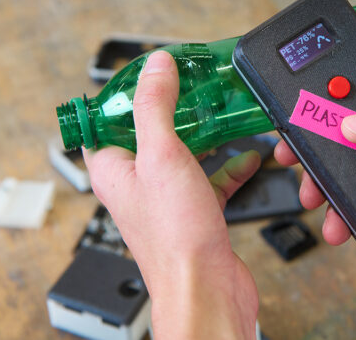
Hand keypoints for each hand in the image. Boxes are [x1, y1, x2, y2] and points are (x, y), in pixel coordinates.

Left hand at [85, 51, 259, 339]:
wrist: (206, 290)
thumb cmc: (175, 239)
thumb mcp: (162, 156)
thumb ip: (155, 107)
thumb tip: (155, 66)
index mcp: (114, 168)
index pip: (107, 118)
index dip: (127, 91)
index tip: (152, 69)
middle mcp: (136, 183)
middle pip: (151, 131)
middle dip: (176, 107)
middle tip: (197, 84)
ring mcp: (167, 198)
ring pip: (184, 153)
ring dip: (205, 134)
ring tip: (224, 111)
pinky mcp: (195, 212)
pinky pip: (210, 178)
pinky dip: (229, 165)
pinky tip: (248, 156)